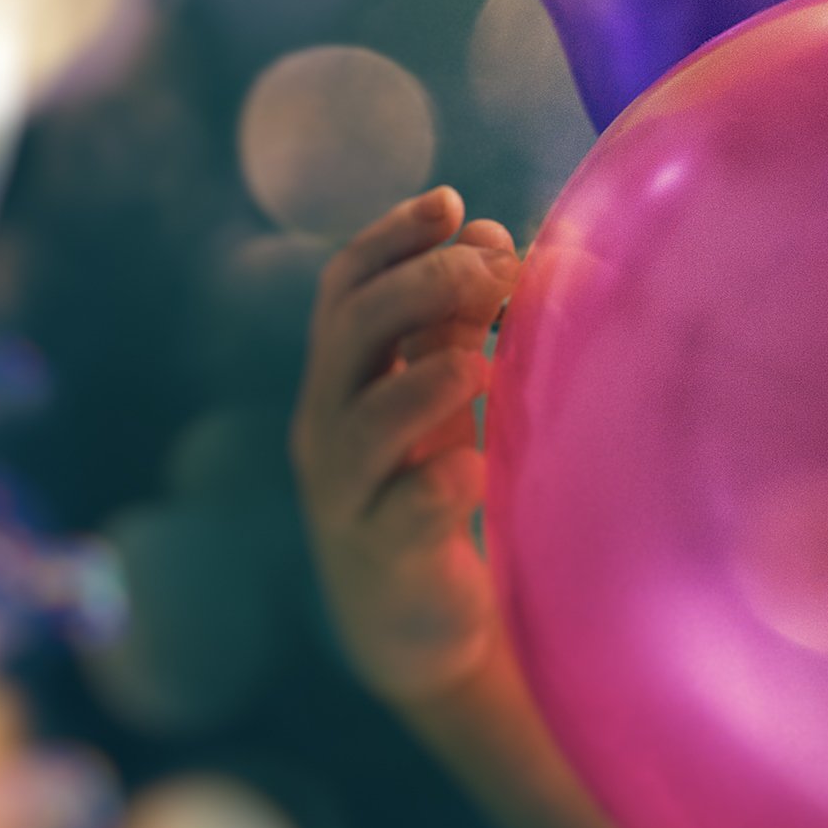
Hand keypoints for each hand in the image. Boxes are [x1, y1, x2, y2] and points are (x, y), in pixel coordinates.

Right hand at [289, 187, 519, 706]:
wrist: (418, 624)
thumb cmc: (433, 485)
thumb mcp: (445, 395)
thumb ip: (460, 321)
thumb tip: (496, 236)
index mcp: (344, 377)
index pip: (344, 287)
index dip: (390, 238)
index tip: (451, 202)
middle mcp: (331, 428)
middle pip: (349, 333)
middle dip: (422, 287)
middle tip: (493, 273)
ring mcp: (349, 496)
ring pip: (361, 425)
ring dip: (426, 381)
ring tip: (481, 365)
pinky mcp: (386, 560)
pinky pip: (402, 515)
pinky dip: (441, 483)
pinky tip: (478, 466)